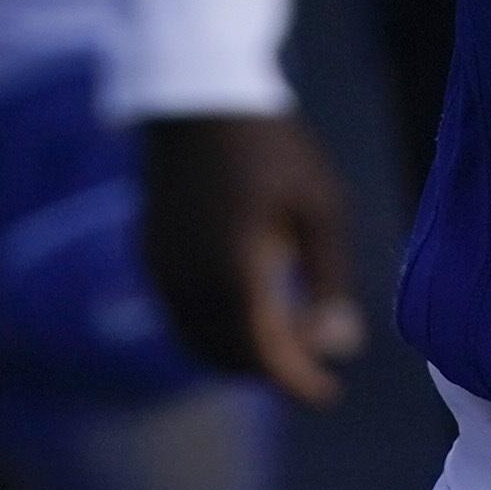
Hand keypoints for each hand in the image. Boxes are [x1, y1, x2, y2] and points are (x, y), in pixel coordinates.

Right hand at [138, 112, 366, 406]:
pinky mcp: (149, 256)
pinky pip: (179, 316)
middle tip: (312, 360)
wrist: (196, 94)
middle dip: (271, 369)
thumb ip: (328, 281)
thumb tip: (342, 344)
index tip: (328, 395)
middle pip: (229, 357)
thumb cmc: (270, 146)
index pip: (266, 356)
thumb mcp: (318, 207)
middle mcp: (188, 283)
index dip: (298, 384)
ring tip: (283, 338)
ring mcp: (162, 271)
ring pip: (198, 342)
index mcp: (234, 273)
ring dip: (238, 354)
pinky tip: (243, 309)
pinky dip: (212, 329)